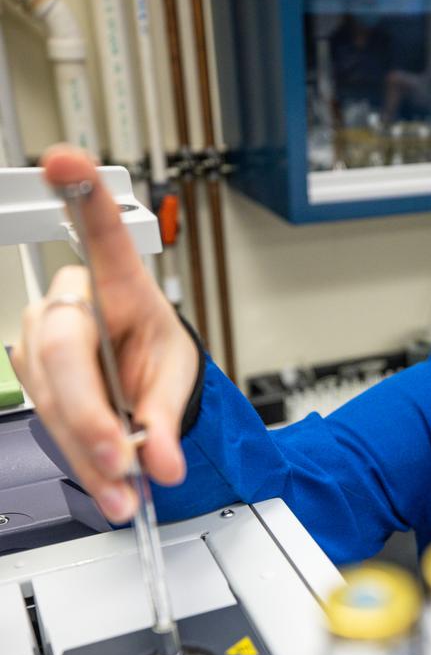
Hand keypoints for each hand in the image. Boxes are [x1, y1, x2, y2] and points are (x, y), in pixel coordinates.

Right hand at [11, 145, 199, 521]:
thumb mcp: (175, 379)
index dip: (80, 193)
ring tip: (127, 494)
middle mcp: (71, 300)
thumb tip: (161, 461)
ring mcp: (42, 337)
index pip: (99, 231)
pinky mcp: (31, 375)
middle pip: (62, 349)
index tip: (67, 160)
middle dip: (91, 413)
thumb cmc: (157, 353)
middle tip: (123, 459)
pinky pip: (52, 423)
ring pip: (52, 396)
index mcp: (117, 282)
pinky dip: (83, 462)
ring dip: (88, 453)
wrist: (143, 373)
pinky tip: (107, 485)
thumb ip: (166, 419)